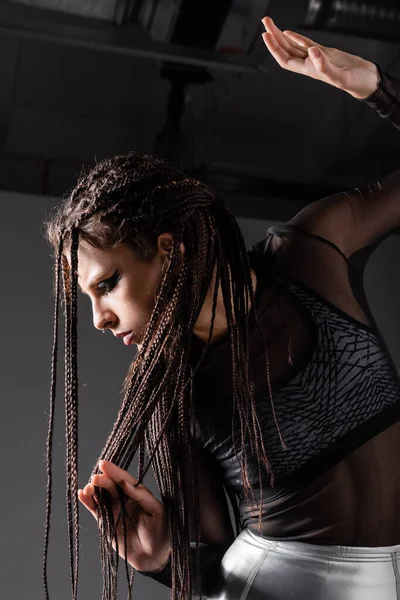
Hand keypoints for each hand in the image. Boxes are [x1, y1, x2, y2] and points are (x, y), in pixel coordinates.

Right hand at [78, 460, 170, 571]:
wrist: (152, 556)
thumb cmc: (160, 531)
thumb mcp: (156, 511)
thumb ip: (142, 496)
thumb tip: (127, 482)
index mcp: (137, 493)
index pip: (124, 479)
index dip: (114, 471)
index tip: (104, 464)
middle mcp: (124, 498)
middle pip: (110, 485)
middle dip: (102, 480)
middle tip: (95, 479)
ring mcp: (114, 509)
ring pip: (101, 495)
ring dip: (93, 490)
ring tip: (88, 489)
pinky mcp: (106, 521)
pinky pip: (95, 509)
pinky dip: (88, 502)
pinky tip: (81, 494)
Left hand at [261, 16, 378, 98]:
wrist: (367, 80)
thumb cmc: (355, 82)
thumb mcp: (339, 76)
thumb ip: (325, 66)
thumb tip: (312, 51)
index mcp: (309, 71)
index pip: (285, 59)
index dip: (274, 49)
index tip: (266, 35)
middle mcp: (309, 64)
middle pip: (286, 51)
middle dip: (274, 37)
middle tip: (265, 22)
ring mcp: (316, 58)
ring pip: (294, 46)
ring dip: (282, 36)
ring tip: (271, 24)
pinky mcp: (325, 52)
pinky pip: (306, 44)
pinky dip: (297, 38)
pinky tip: (288, 33)